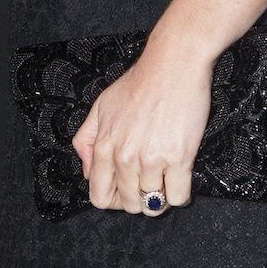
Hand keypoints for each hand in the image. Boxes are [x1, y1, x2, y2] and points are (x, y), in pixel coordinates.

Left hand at [72, 34, 213, 214]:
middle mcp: (124, 156)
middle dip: (138, 198)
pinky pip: (179, 198)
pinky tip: (179, 174)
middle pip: (128, 204)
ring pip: (153, 204)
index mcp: (104, 145)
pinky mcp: (178, 158)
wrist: (173, 63)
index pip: (99, 196)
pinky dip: (180, 192)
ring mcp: (151, 159)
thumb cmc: (141, 81)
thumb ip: (86, 139)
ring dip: (161, 194)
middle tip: (148, 181)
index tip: (124, 191)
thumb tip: (87, 170)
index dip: (113, 199)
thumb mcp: (102, 105)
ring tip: (165, 174)